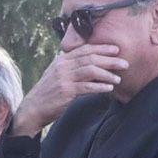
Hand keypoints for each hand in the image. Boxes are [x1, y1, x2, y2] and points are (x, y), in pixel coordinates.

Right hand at [13, 44, 127, 136]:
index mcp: (61, 60)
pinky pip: (87, 86)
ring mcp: (63, 78)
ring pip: (91, 71)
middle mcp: (62, 66)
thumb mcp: (57, 75)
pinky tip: (109, 88)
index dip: (102, 48)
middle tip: (124, 63)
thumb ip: (70, 68)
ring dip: (107, 74)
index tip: (116, 50)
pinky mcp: (66, 91)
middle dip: (110, 60)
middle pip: (90, 58)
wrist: (32, 109)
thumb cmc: (47, 93)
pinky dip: (100, 86)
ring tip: (118, 78)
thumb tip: (89, 65)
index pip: (84, 49)